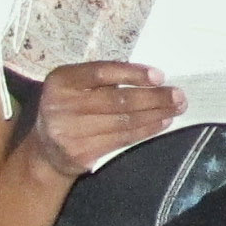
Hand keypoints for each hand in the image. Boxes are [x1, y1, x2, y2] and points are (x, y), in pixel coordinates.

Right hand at [27, 61, 183, 178]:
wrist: (46, 151)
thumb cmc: (70, 108)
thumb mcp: (76, 86)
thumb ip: (103, 79)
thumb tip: (151, 77)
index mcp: (61, 80)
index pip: (100, 72)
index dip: (131, 74)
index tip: (159, 76)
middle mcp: (62, 105)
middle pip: (116, 100)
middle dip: (152, 97)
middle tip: (178, 95)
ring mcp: (70, 132)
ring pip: (123, 122)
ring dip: (155, 115)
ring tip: (175, 108)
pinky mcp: (82, 153)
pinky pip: (122, 139)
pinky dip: (146, 130)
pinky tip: (162, 123)